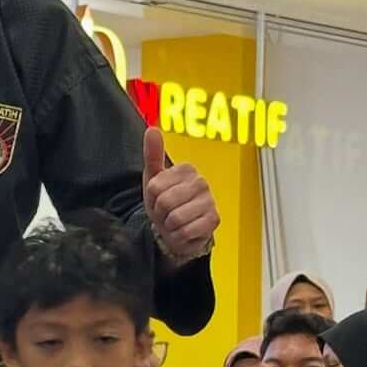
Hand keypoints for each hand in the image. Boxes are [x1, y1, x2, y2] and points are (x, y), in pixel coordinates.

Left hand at [143, 128, 217, 264]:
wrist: (177, 229)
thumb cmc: (166, 202)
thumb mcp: (154, 178)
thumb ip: (153, 154)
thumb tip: (152, 130)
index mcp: (186, 170)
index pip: (155, 186)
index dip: (152, 197)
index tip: (159, 197)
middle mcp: (201, 182)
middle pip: (165, 202)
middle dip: (160, 212)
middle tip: (166, 211)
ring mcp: (209, 201)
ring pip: (176, 218)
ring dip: (169, 225)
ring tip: (175, 221)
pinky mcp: (214, 220)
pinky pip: (186, 231)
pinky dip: (179, 236)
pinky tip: (184, 230)